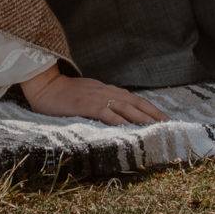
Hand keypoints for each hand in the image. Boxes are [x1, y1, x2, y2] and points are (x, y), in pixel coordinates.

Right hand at [17, 66, 167, 126]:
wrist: (45, 85)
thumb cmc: (65, 94)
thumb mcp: (89, 95)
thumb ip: (104, 102)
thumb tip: (120, 114)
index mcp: (108, 90)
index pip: (136, 100)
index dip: (151, 109)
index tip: (165, 119)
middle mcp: (107, 92)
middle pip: (136, 103)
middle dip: (154, 115)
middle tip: (169, 126)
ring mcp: (97, 98)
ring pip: (125, 108)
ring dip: (142, 118)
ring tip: (156, 128)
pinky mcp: (86, 105)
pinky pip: (105, 113)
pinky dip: (118, 120)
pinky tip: (128, 128)